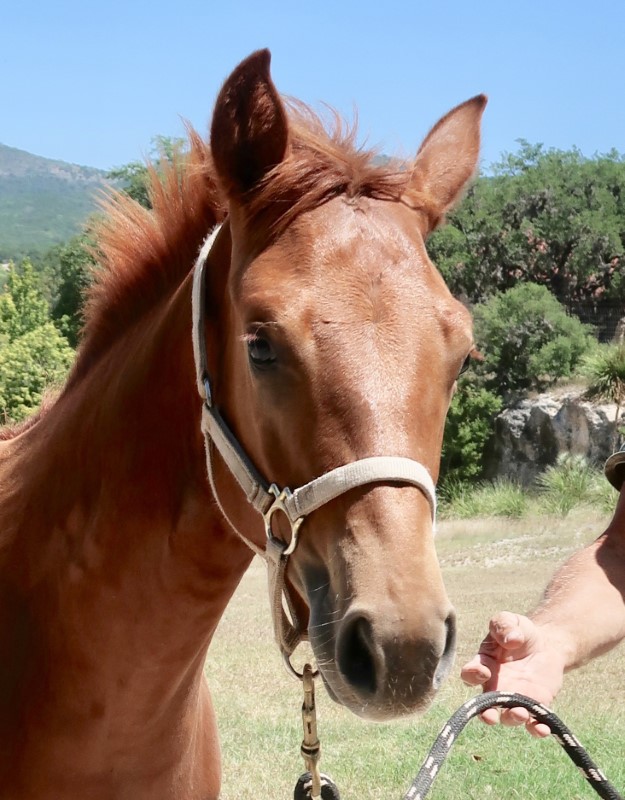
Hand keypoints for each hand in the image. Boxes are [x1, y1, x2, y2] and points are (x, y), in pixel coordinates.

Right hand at [460, 611, 565, 736]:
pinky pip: (534, 723)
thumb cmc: (520, 631)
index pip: (470, 674)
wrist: (546, 644)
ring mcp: (515, 699)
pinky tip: (543, 728)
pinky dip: (537, 729)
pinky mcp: (536, 706)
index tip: (484, 672)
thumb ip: (505, 625)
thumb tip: (511, 640)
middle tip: (491, 716)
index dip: (473, 675)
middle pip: (485, 706)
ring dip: (512, 718)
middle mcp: (495, 687)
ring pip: (508, 717)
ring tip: (520, 713)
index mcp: (483, 664)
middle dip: (486, 713)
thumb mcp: (510, 621)